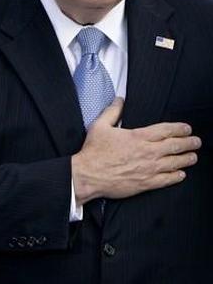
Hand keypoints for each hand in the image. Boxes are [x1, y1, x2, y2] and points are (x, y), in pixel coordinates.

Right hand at [71, 98, 199, 203]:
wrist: (87, 175)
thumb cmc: (93, 152)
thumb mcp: (99, 127)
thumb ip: (112, 112)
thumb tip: (119, 100)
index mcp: (138, 137)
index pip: (167, 130)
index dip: (180, 128)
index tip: (187, 128)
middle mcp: (148, 152)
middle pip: (176, 146)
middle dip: (190, 143)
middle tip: (196, 142)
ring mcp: (149, 168)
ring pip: (176, 162)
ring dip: (187, 159)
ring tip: (193, 157)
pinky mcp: (146, 183)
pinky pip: (167, 179)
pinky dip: (177, 176)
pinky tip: (181, 174)